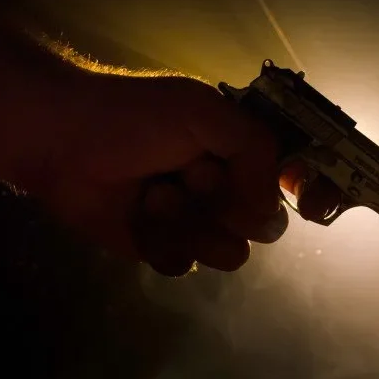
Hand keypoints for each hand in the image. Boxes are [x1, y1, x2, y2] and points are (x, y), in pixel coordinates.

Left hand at [0, 66, 292, 275]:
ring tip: (157, 194)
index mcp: (244, 153)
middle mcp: (229, 189)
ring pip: (231, 252)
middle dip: (228, 204)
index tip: (312, 201)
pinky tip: (138, 212)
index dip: (313, 194)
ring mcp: (199, 221)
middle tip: (193, 174)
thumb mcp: (205, 113)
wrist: (65, 142)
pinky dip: (161, 239)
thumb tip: (272, 206)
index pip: (298, 180)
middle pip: (268, 226)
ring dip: (191, 223)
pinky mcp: (167, 247)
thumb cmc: (137, 117)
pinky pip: (185, 264)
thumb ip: (255, 149)